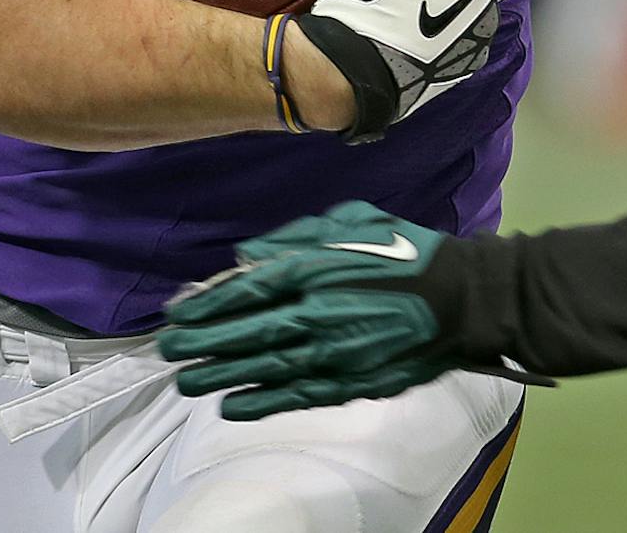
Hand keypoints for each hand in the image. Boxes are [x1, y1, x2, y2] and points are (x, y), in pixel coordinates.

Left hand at [162, 202, 453, 418]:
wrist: (459, 299)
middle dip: (200, 342)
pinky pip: (293, 396)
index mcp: (316, 269)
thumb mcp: (354, 221)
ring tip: (186, 381)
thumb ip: (298, 236)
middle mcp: (316, 313)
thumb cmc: (407, 252)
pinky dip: (259, 402)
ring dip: (219, 375)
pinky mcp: (348, 382)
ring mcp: (331, 353)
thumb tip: (248, 255)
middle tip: (167, 350)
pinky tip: (231, 406)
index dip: (206, 303)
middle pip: (244, 332)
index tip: (176, 312)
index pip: (246, 289)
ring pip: (261, 368)